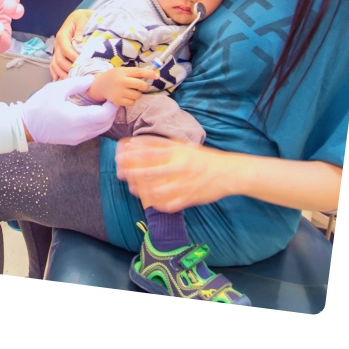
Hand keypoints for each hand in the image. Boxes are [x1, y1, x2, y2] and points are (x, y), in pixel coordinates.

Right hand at [20, 75, 116, 145]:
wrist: (26, 126)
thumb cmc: (39, 106)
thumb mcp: (56, 89)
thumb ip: (77, 84)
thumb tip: (92, 80)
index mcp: (78, 119)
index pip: (105, 114)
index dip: (112, 105)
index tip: (112, 94)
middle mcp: (81, 132)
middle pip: (106, 123)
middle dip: (111, 111)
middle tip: (109, 97)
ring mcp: (78, 138)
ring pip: (101, 129)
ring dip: (105, 118)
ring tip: (102, 103)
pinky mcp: (75, 141)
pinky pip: (93, 132)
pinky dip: (97, 123)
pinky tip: (92, 112)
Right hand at [50, 9, 92, 79]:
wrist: (80, 17)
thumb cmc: (83, 18)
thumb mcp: (83, 19)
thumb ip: (81, 29)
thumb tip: (78, 41)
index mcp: (63, 35)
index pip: (66, 49)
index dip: (73, 58)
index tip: (83, 64)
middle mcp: (58, 43)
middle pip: (60, 59)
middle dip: (68, 68)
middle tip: (79, 75)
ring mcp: (57, 49)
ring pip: (55, 64)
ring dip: (62, 73)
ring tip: (70, 80)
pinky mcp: (59, 53)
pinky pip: (54, 64)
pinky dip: (55, 72)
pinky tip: (58, 79)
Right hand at [89, 67, 157, 106]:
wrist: (100, 85)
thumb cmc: (115, 77)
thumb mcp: (122, 71)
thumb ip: (134, 73)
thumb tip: (152, 73)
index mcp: (123, 72)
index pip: (139, 72)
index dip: (149, 74)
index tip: (157, 76)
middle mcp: (121, 81)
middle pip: (140, 85)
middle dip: (144, 86)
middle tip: (141, 86)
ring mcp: (119, 92)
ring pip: (137, 95)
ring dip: (137, 94)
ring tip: (130, 91)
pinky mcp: (118, 101)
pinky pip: (132, 103)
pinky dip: (132, 100)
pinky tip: (126, 96)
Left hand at [115, 137, 236, 212]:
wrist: (228, 173)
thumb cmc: (203, 158)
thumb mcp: (184, 147)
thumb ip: (164, 145)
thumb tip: (140, 144)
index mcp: (179, 153)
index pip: (151, 153)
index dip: (133, 155)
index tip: (120, 156)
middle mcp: (180, 167)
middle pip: (151, 171)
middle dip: (133, 173)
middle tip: (122, 174)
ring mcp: (185, 184)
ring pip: (158, 190)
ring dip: (143, 191)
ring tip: (133, 189)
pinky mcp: (190, 198)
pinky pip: (170, 204)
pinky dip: (158, 204)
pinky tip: (150, 202)